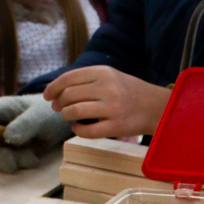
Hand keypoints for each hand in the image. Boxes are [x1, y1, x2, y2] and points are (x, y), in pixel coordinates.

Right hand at [0, 94, 73, 172]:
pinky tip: (32, 157)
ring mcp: (1, 136)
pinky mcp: (8, 148)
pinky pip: (6, 160)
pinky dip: (19, 162)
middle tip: (14, 165)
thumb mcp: (40, 117)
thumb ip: (25, 125)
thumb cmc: (49, 112)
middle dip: (0, 156)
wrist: (61, 119)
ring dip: (14, 160)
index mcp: (1, 108)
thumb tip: (7, 138)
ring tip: (32, 157)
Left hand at [43, 66, 170, 138]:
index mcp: (103, 72)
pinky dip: (77, 130)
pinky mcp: (116, 127)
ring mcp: (112, 108)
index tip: (47, 95)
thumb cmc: (127, 91)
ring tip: (67, 116)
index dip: (53, 87)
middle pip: (69, 95)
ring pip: (74, 112)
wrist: (156, 106)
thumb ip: (85, 79)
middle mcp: (107, 88)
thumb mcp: (109, 76)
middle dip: (58, 103)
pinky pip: (88, 131)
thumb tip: (56, 89)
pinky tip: (76, 128)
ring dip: (65, 115)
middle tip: (57, 107)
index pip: (69, 78)